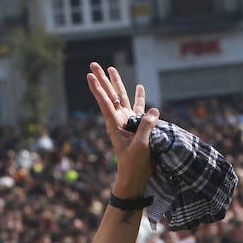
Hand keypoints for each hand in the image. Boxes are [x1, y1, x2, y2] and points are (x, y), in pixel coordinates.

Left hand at [86, 62, 154, 195]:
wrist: (135, 178)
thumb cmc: (134, 165)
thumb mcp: (140, 147)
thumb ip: (146, 128)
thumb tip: (154, 110)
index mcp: (115, 125)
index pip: (105, 103)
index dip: (98, 88)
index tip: (89, 75)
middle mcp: (119, 120)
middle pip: (110, 95)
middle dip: (102, 79)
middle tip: (93, 64)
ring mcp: (128, 122)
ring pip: (122, 97)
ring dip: (117, 83)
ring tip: (111, 68)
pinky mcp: (138, 127)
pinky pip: (139, 108)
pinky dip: (139, 97)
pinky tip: (140, 87)